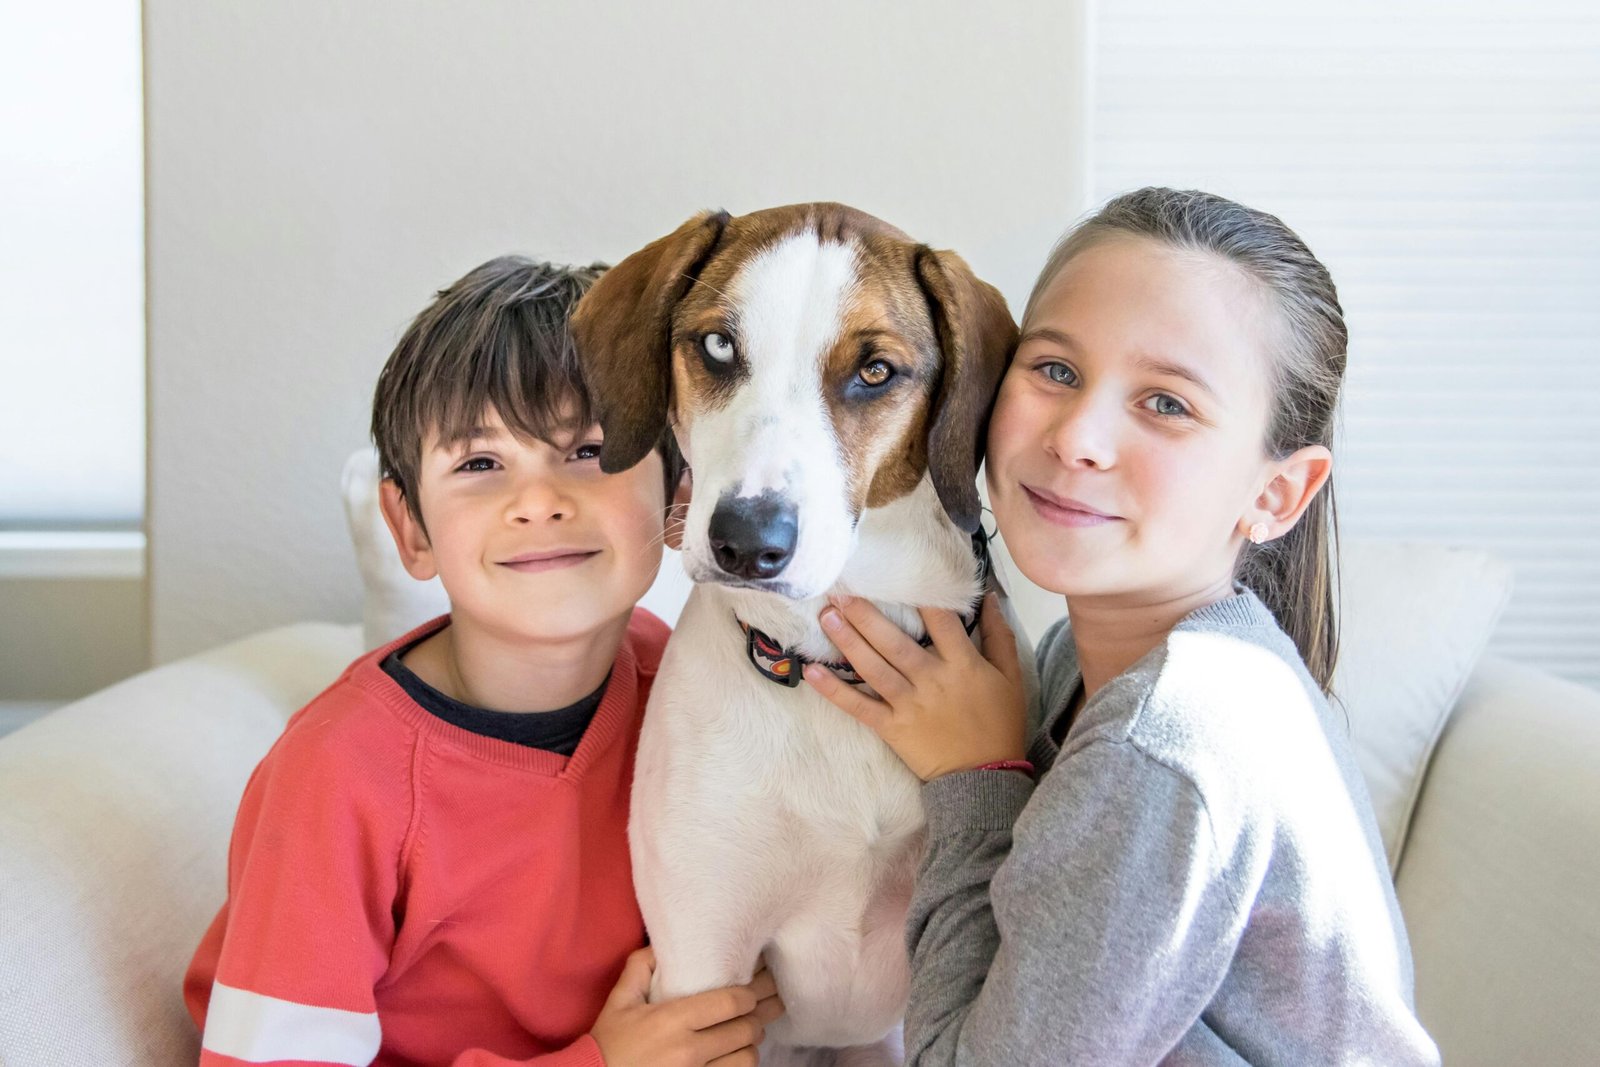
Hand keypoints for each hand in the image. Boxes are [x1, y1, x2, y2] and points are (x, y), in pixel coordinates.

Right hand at [590, 946, 784, 1066]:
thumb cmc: (609, 1041)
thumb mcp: (620, 999)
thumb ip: (641, 966)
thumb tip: (664, 945)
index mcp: (672, 1020)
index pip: (731, 1002)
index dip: (750, 992)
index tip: (755, 984)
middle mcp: (689, 1050)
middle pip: (746, 1029)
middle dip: (758, 1014)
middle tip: (765, 1002)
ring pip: (747, 1057)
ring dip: (752, 1043)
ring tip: (751, 1030)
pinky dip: (742, 1064)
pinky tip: (739, 1053)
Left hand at [804, 592, 1027, 780]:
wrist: (986, 775)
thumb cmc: (999, 723)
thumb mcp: (1011, 677)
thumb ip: (999, 636)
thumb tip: (989, 597)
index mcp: (963, 664)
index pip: (940, 620)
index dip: (919, 594)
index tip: (897, 572)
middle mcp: (932, 679)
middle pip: (894, 640)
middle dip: (866, 614)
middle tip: (842, 590)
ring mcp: (909, 704)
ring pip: (873, 667)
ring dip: (847, 641)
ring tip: (827, 615)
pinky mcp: (892, 728)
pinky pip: (859, 707)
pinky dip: (835, 691)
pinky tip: (813, 672)